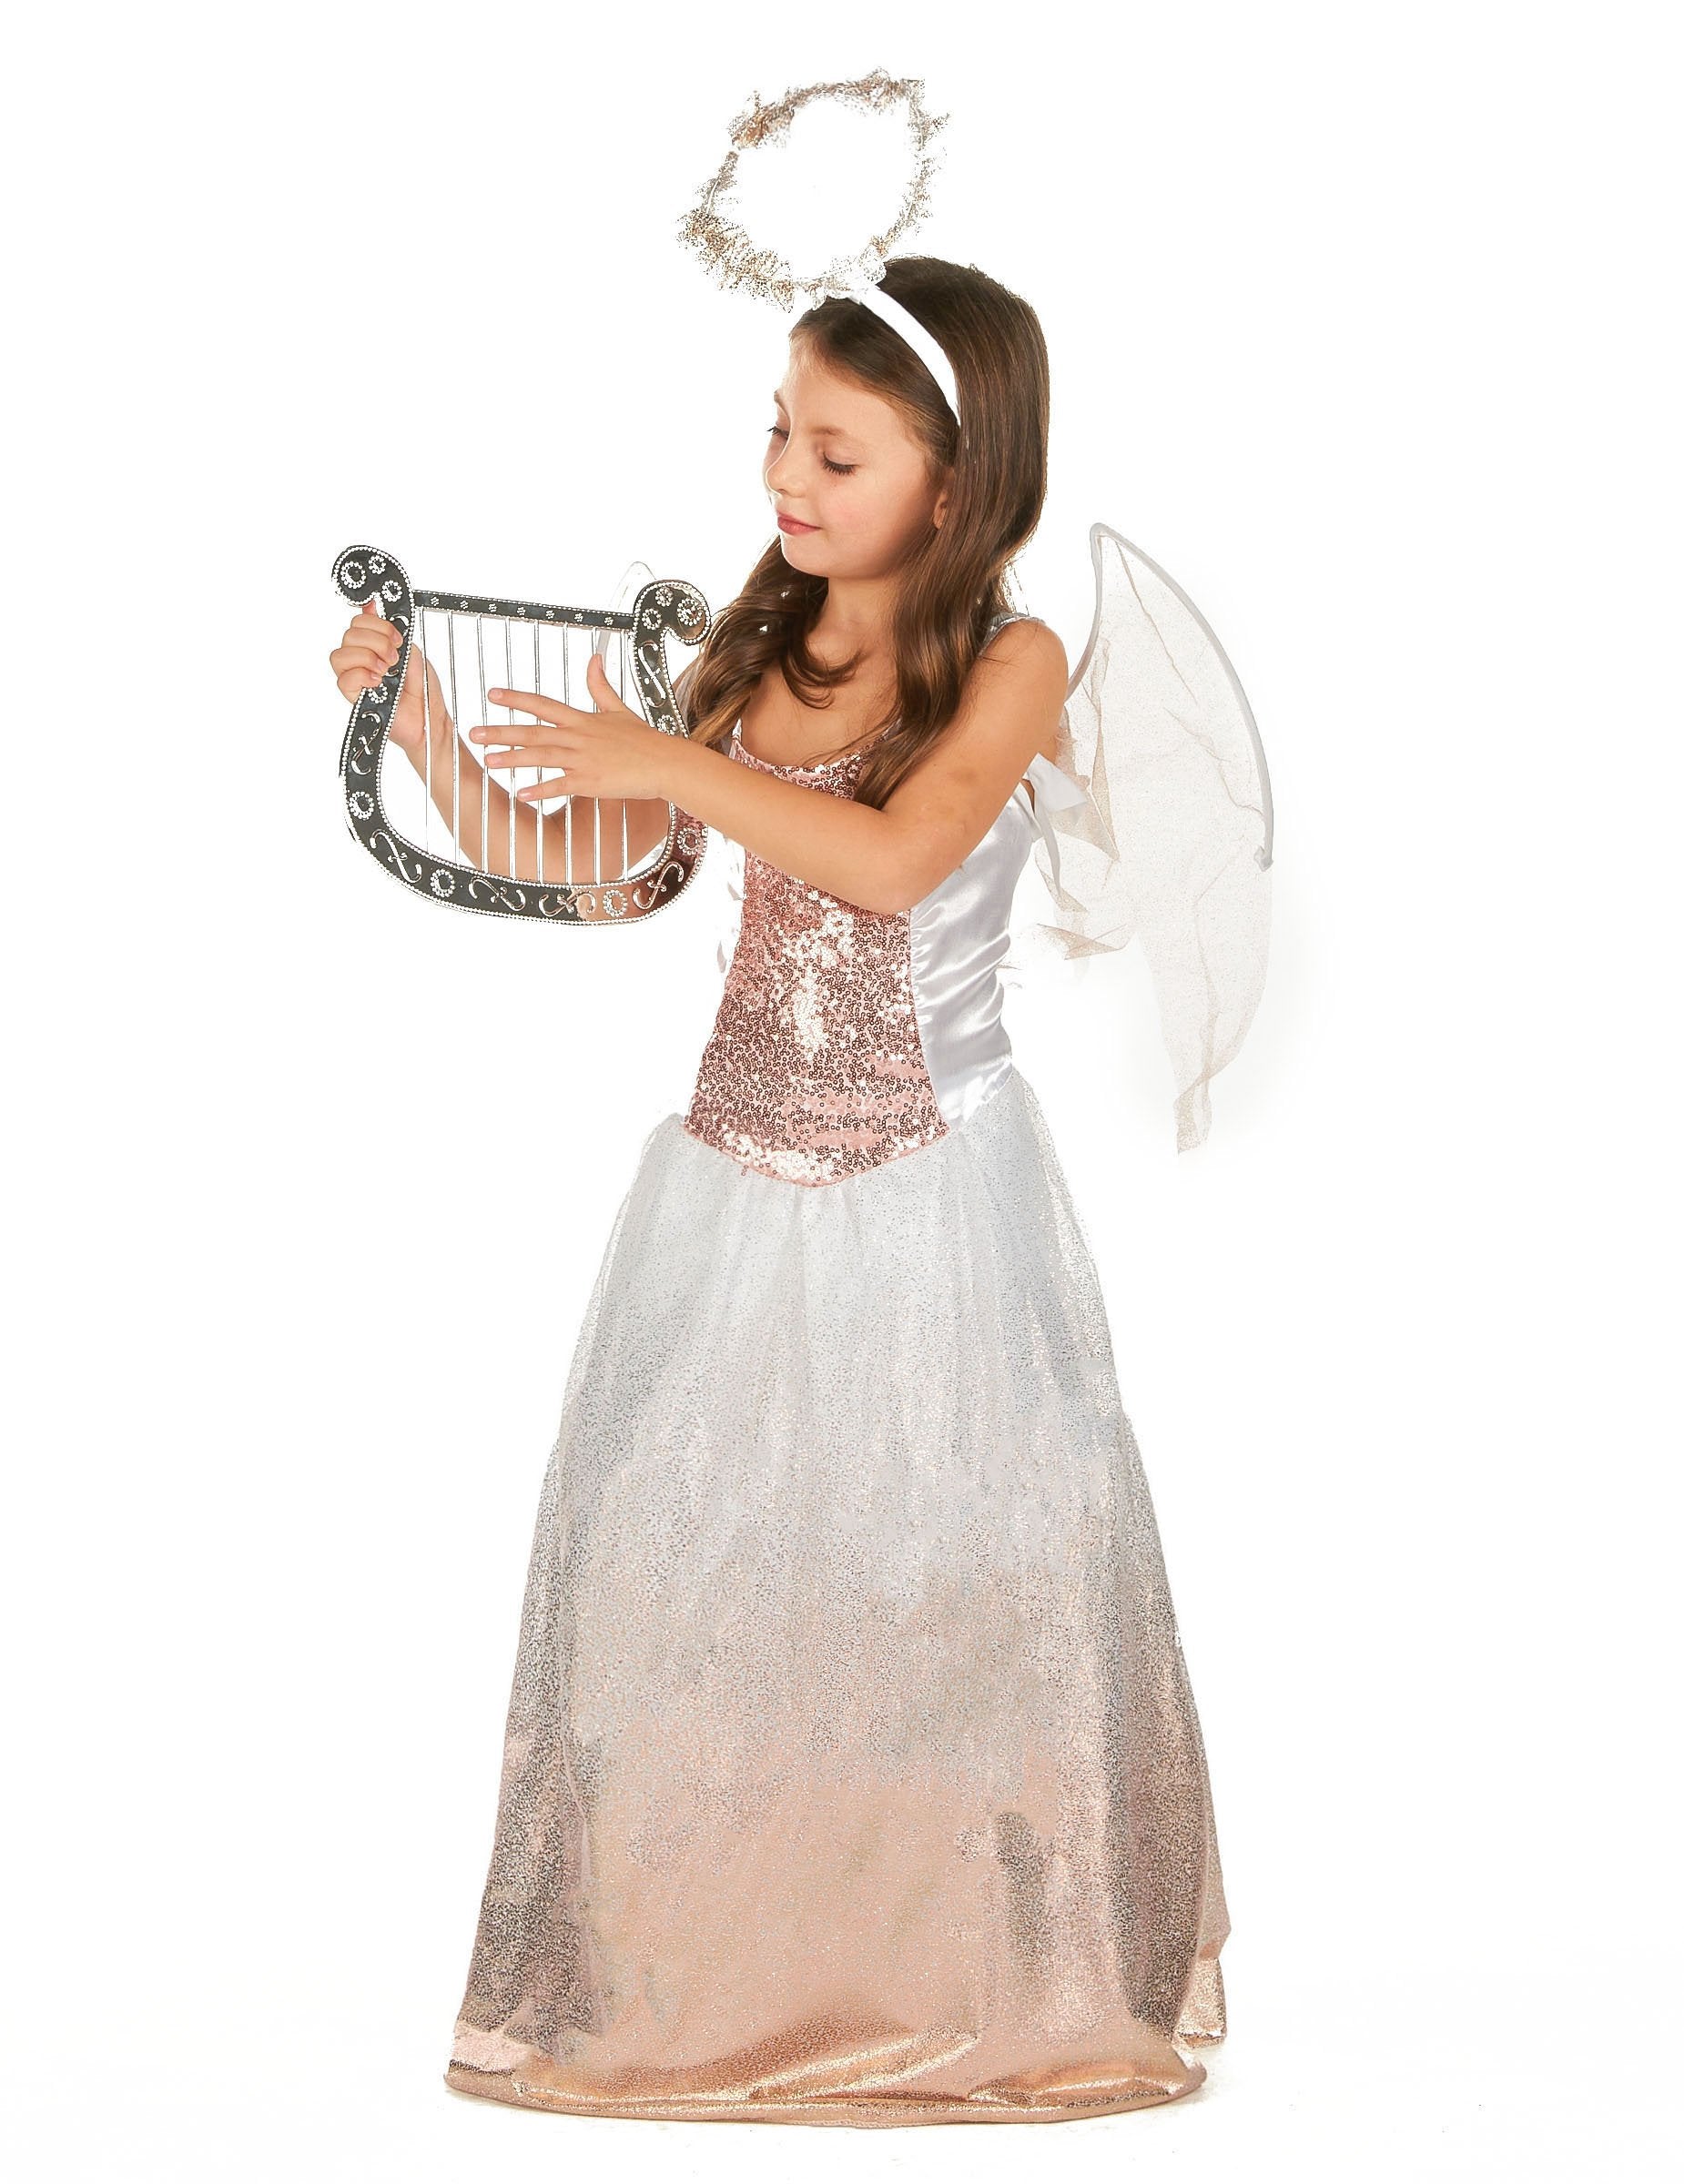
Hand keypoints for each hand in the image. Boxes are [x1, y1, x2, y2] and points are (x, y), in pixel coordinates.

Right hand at [328, 603, 450, 762]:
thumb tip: (371, 607)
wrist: (429, 715)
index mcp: (374, 645)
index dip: (377, 625)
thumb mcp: (411, 649)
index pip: (358, 622)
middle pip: (348, 635)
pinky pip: (343, 680)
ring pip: (339, 656)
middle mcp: (361, 659)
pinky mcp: (354, 698)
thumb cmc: (422, 687)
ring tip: (387, 670)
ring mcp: (356, 678)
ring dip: (368, 657)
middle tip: (395, 657)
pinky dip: (361, 675)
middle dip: (376, 641)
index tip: (398, 638)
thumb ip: (390, 630)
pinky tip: (378, 681)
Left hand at [469, 651, 673, 801]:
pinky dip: (539, 790)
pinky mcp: (591, 782)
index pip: (543, 705)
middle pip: (533, 731)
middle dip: (501, 731)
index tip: (492, 694)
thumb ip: (600, 686)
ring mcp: (583, 760)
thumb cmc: (644, 740)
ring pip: (541, 757)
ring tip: (488, 760)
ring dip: (512, 759)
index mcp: (582, 720)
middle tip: (474, 733)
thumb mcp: (619, 709)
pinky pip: (560, 786)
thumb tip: (593, 658)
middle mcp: (578, 737)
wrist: (666, 763)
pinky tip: (519, 794)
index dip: (516, 699)